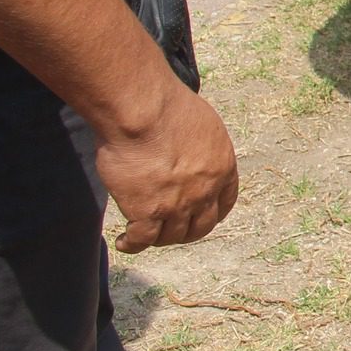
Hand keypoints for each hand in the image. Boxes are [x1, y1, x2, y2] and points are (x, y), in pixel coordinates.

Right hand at [95, 79, 239, 252]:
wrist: (143, 111)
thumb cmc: (166, 106)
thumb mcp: (201, 124)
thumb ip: (200, 145)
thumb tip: (188, 148)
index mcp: (222, 167)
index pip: (225, 201)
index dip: (213, 213)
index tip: (201, 218)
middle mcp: (205, 190)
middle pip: (201, 226)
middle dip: (186, 232)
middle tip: (170, 230)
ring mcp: (177, 204)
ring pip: (172, 236)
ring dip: (159, 238)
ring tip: (144, 235)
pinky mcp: (147, 212)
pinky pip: (143, 239)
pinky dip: (133, 244)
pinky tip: (125, 242)